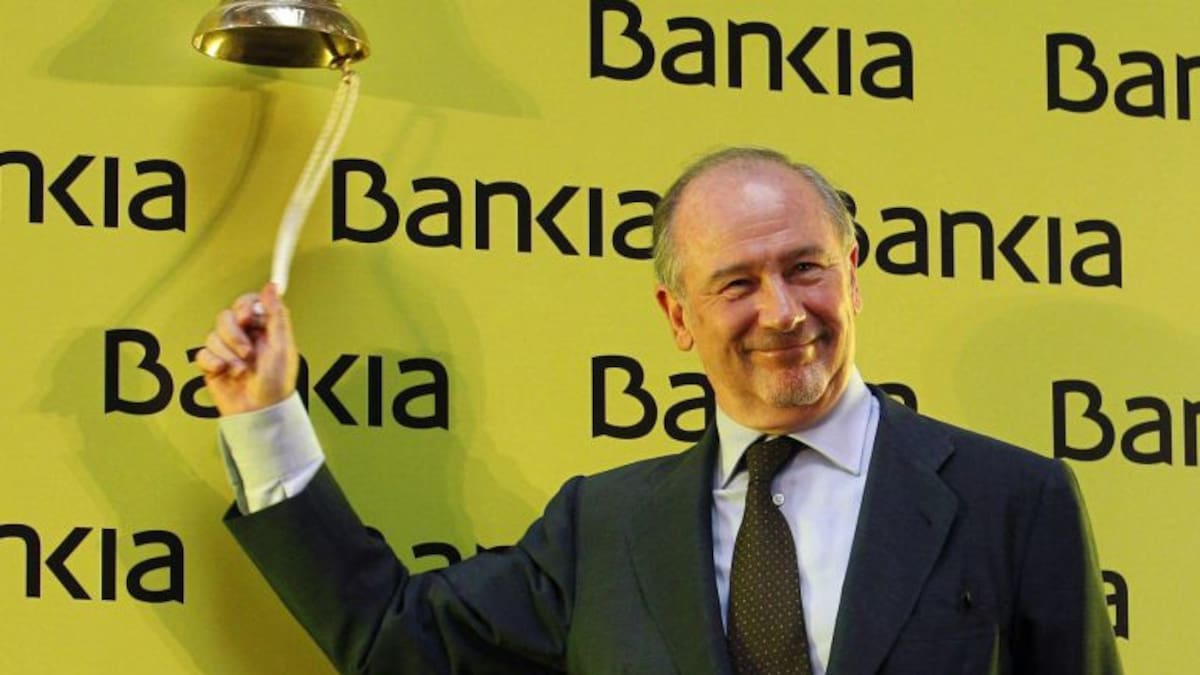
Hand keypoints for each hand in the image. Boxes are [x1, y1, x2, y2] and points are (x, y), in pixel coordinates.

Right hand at [195, 283, 298, 415]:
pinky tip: (225, 372)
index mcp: (264, 329)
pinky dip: (213, 363)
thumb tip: (272, 287)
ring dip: (228, 354)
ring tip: (242, 370)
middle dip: (235, 335)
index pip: (247, 304)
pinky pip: (202, 353)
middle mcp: (245, 337)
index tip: (247, 317)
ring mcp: (227, 350)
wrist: (259, 412)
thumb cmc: (276, 383)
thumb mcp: (281, 346)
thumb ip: (276, 315)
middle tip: (248, 352)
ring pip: (214, 335)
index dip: (244, 307)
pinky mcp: (212, 364)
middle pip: (226, 317)